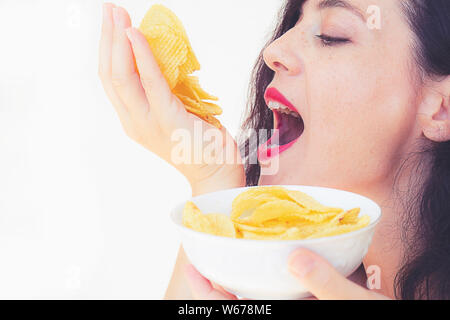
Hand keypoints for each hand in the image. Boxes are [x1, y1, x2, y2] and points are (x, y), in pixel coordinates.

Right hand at [98, 3, 244, 193]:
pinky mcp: (167, 121)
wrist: (216, 174)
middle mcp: (133, 122)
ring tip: (118, 15)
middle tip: (110, 9)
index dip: (108, 49)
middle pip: (109, 75)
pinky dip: (142, 57)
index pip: (111, 80)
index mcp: (133, 119)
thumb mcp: (174, 113)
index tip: (111, 22)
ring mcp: (147, 124)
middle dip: (107, 38)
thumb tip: (161, 59)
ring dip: (118, 41)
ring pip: (121, 77)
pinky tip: (136, 35)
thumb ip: (162, 92)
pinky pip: (150, 83)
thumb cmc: (199, 142)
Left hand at [184, 248, 390, 299]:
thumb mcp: (353, 301)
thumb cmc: (372, 314)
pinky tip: (265, 255)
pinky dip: (263, 271)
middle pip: (236, 297)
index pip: (232, 306)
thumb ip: (325, 282)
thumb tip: (295, 256)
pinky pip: (275, 287)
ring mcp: (292, 303)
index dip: (207, 290)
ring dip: (237, 273)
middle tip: (199, 254)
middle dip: (216, 279)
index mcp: (285, 312)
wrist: (382, 312)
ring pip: (255, 291)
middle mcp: (284, 307)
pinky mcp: (304, 298)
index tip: (189, 267)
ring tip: (225, 249)